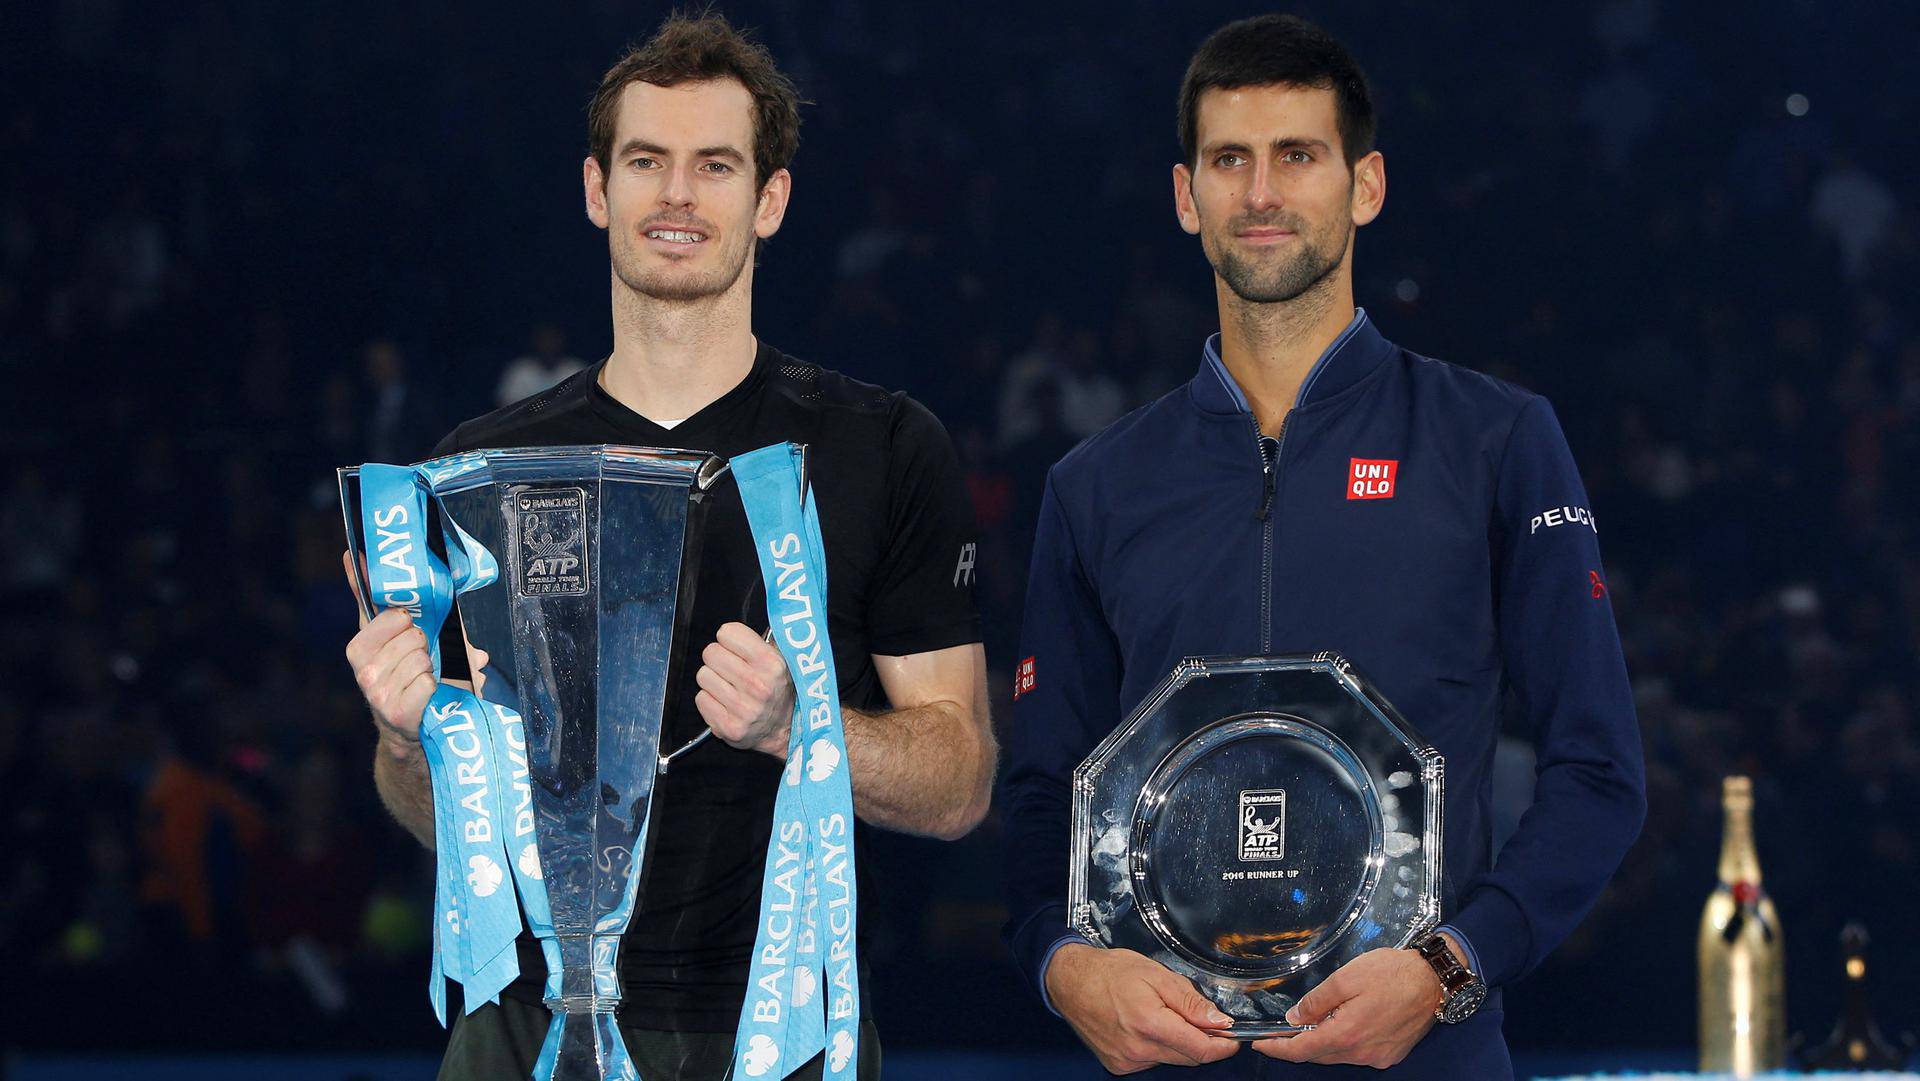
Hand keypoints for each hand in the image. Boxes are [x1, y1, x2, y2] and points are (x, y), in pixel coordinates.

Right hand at [342, 551, 482, 758]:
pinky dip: (435, 686)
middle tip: (423, 656)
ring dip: (431, 665)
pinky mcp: (395, 711)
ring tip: (424, 676)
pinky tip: (426, 694)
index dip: (397, 610)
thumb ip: (374, 596)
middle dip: (424, 641)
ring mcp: (376, 690)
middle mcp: (363, 665)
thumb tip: (352, 554)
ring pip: (420, 656)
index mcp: (362, 642)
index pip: (372, 604)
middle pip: (409, 630)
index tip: (407, 617)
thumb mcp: (397, 633)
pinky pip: (427, 681)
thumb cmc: (410, 672)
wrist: (413, 728)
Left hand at [694, 622, 795, 757]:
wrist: (783, 730)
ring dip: (713, 680)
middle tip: (729, 668)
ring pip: (703, 675)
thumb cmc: (777, 690)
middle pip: (710, 653)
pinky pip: (701, 699)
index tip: (735, 648)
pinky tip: (725, 703)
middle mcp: (758, 685)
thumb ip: (760, 640)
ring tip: (728, 687)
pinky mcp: (728, 726)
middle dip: (718, 659)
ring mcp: (743, 708)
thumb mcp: (781, 660)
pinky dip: (710, 700)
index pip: (727, 632)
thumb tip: (734, 627)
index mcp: (772, 663)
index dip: (729, 639)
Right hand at [1046, 943, 1239, 1073]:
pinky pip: (1151, 1060)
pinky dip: (1157, 1046)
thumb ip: (1189, 1001)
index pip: (1201, 1049)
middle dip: (1201, 1040)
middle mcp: (1137, 1050)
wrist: (1070, 981)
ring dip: (1177, 1042)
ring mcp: (1126, 1061)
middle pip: (1188, 1057)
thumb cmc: (1110, 972)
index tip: (1232, 1037)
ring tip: (1160, 1013)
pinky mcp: (1118, 1065)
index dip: (1223, 1045)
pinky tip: (1145, 1025)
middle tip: (1198, 1017)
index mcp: (1150, 1024)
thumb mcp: (1156, 974)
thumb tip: (1218, 1021)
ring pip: (1170, 1059)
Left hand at [1251, 946, 1448, 1067]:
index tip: (1260, 1043)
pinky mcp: (1391, 1054)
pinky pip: (1358, 1052)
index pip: (1302, 1050)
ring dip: (1323, 1041)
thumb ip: (1317, 1000)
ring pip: (1339, 1055)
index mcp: (1347, 1034)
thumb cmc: (1392, 973)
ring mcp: (1378, 1057)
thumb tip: (1295, 1017)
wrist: (1434, 980)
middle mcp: (1362, 1053)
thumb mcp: (1346, 978)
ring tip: (1314, 1021)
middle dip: (1298, 1044)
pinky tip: (1344, 1023)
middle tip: (1282, 1030)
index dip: (1278, 1048)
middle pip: (1319, 1055)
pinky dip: (1344, 1041)